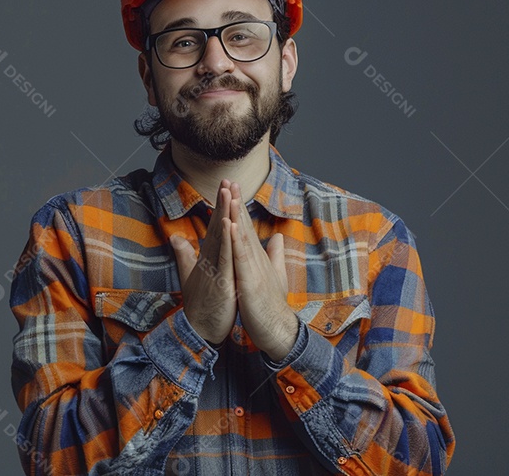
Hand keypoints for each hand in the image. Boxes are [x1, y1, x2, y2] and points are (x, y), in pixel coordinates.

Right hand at [170, 180, 236, 344]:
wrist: (199, 330)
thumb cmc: (200, 304)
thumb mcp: (191, 275)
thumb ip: (184, 255)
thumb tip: (175, 238)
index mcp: (208, 257)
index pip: (215, 227)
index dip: (220, 206)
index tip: (226, 186)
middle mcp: (209, 258)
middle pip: (217, 226)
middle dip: (222, 202)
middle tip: (227, 179)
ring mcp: (213, 268)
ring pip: (220, 237)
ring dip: (224, 214)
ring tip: (228, 192)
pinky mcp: (219, 280)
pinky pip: (224, 257)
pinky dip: (226, 240)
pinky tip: (230, 224)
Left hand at [228, 182, 297, 361]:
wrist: (276, 330)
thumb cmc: (271, 305)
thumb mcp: (272, 276)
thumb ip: (274, 256)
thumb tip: (277, 237)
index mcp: (256, 258)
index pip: (245, 228)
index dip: (238, 207)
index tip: (231, 188)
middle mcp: (256, 259)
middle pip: (245, 226)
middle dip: (237, 203)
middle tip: (230, 179)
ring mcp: (254, 269)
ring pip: (243, 238)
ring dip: (237, 216)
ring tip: (230, 195)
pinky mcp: (250, 282)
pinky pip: (241, 259)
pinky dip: (236, 241)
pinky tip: (231, 226)